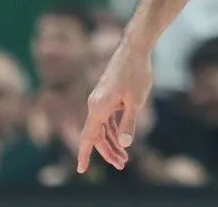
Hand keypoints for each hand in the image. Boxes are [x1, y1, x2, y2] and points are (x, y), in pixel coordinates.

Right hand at [77, 41, 153, 172]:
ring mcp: (99, 99)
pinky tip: (121, 138)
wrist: (134, 48)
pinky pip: (106, 118)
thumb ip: (130, 122)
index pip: (88, 136)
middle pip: (97, 135)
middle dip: (108, 151)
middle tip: (122, 164)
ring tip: (124, 157)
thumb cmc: (137, 73)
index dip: (84, 154)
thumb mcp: (137, 100)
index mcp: (99, 107)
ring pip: (102, 127)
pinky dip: (113, 129)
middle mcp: (95, 104)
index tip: (81, 170)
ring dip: (112, 142)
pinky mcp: (106, 95)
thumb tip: (125, 143)